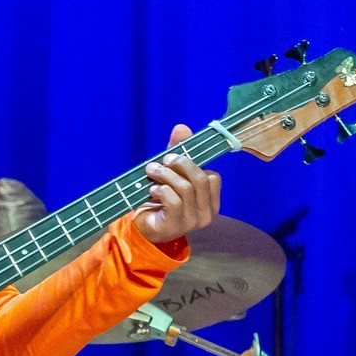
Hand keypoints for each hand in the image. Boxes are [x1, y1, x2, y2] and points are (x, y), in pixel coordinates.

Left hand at [133, 123, 221, 245]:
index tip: (172, 158)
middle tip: (161, 162)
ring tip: (151, 172)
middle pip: (200, 180)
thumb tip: (182, 127)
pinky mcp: (176, 226)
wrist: (143, 228)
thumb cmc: (160, 201)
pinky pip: (174, 201)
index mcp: (210, 201)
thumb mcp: (170, 174)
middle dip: (179, 165)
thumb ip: (178, 153)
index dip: (193, 164)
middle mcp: (206, 213)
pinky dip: (161, 190)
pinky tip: (152, 190)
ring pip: (185, 188)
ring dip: (165, 175)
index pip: (212, 177)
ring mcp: (192, 222)